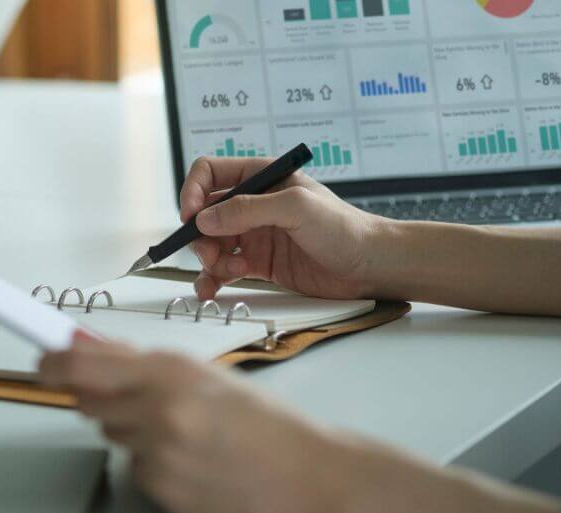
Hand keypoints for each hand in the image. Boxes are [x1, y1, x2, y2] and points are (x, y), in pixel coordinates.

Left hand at [38, 332, 343, 512]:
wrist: (308, 475)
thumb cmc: (264, 421)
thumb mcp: (204, 374)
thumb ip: (141, 363)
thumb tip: (85, 346)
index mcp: (169, 373)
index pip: (80, 366)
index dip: (52, 362)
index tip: (41, 360)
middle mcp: (157, 413)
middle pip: (88, 403)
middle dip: (102, 397)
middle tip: (142, 399)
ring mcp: (157, 457)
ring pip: (113, 435)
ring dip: (133, 429)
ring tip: (184, 432)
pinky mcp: (161, 492)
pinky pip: (135, 468)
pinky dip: (153, 463)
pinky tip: (192, 461)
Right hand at [180, 157, 385, 300]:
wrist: (369, 266)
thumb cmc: (343, 227)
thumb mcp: (296, 207)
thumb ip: (248, 209)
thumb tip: (204, 219)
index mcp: (261, 178)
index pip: (210, 174)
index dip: (193, 192)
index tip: (191, 217)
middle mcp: (253, 204)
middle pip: (205, 214)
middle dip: (200, 235)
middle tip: (212, 254)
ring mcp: (254, 235)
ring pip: (210, 244)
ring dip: (207, 260)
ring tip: (226, 272)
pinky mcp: (259, 264)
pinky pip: (223, 269)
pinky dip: (212, 280)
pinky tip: (213, 290)